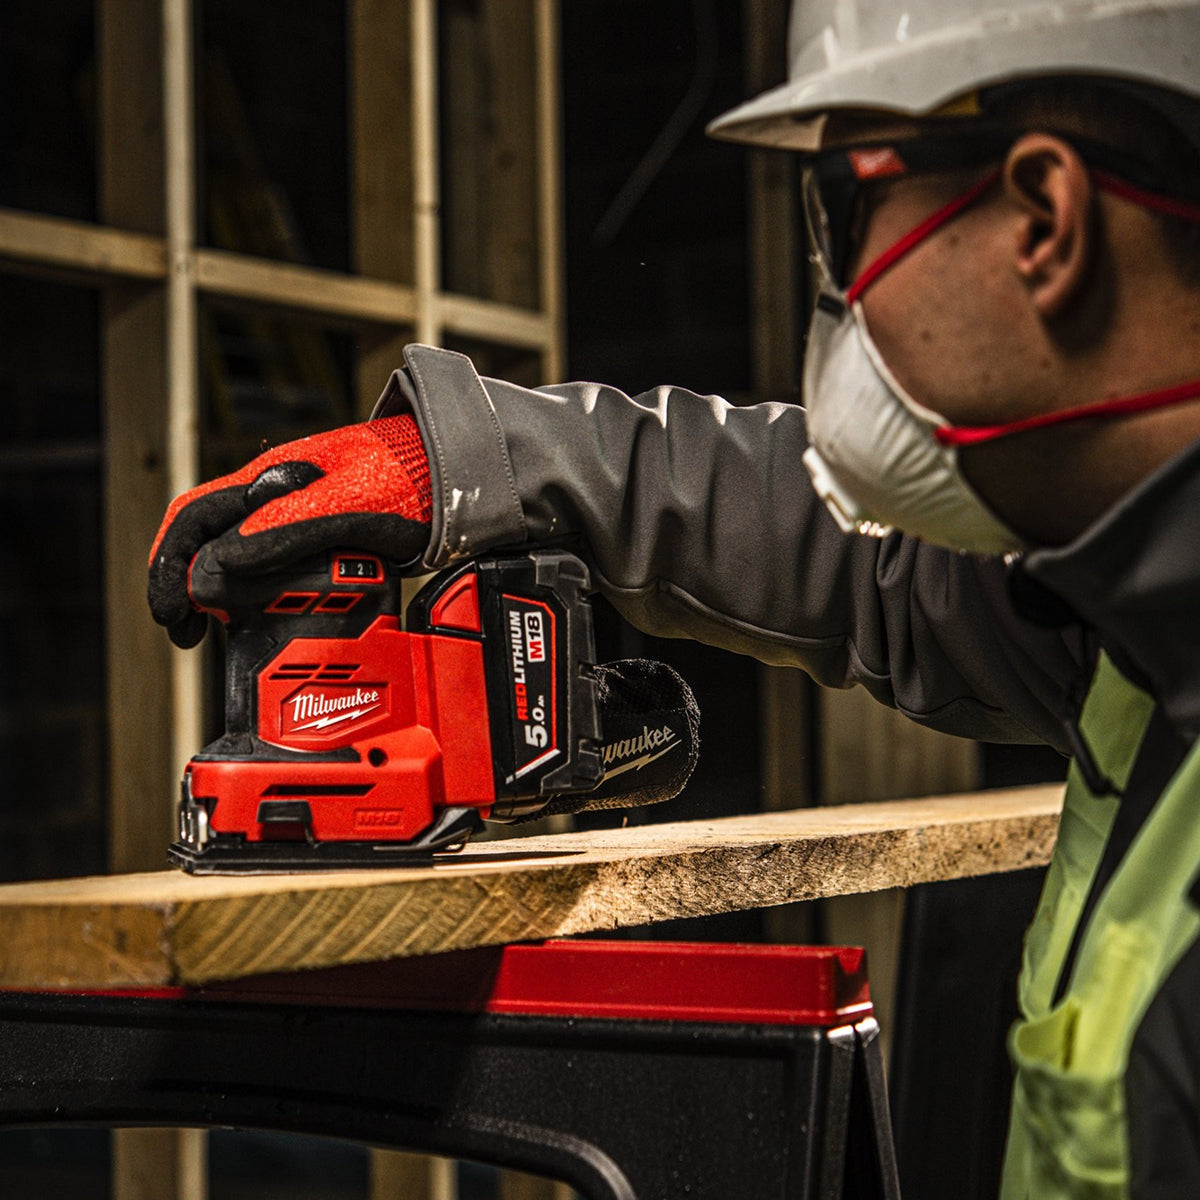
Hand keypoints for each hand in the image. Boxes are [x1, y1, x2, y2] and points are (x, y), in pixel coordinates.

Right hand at [148, 415, 431, 647]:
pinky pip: (278, 570)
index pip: (192, 519)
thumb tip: (216, 568)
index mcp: (267, 480)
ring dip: (223, 596)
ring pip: (242, 560)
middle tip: (190, 633)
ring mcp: (300, 520)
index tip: (171, 612)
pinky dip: (261, 597)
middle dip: (190, 587)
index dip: (170, 566)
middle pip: (209, 542)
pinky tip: (269, 618)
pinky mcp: (325, 542)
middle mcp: (275, 499)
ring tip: (221, 631)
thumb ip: (281, 532)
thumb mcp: (342, 505)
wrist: (457, 478)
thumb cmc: (407, 478)